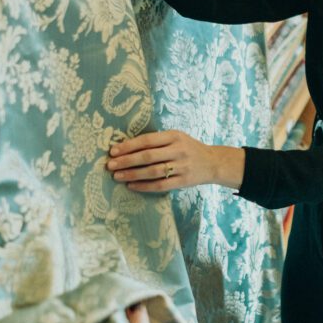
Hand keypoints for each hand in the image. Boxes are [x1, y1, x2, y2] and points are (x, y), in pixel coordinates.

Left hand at [106, 130, 245, 191]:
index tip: (113, 151)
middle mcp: (178, 150)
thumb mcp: (176, 137)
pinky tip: (131, 186)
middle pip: (148, 156)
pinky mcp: (183, 181)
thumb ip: (157, 141)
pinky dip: (144, 186)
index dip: (129, 146)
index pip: (148, 140)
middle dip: (127, 161)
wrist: (212, 162)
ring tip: (117, 176)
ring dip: (132, 174)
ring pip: (152, 172)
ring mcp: (182, 167)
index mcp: (174, 136)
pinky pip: (160, 185)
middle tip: (110, 165)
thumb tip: (127, 147)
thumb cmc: (188, 148)